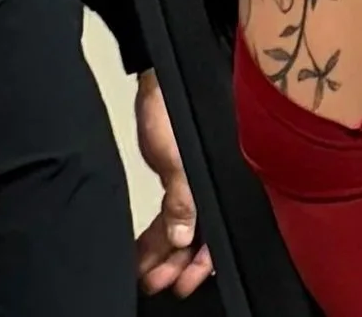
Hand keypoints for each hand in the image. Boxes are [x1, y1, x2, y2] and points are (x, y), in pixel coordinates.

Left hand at [133, 70, 214, 297]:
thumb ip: (181, 200)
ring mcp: (196, 185)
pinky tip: (142, 249)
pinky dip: (158, 234)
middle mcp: (211, 188)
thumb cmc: (174, 108)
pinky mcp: (179, 178)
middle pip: (199, 240)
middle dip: (176, 265)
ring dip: (164, 253)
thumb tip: (182, 237)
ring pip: (184, 231)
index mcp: (219, 185)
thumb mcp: (176, 158)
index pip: (216, 238)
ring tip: (143, 270)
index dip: (198, 266)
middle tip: (153, 281)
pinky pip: (171, 216)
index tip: (178, 285)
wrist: (158, 77)